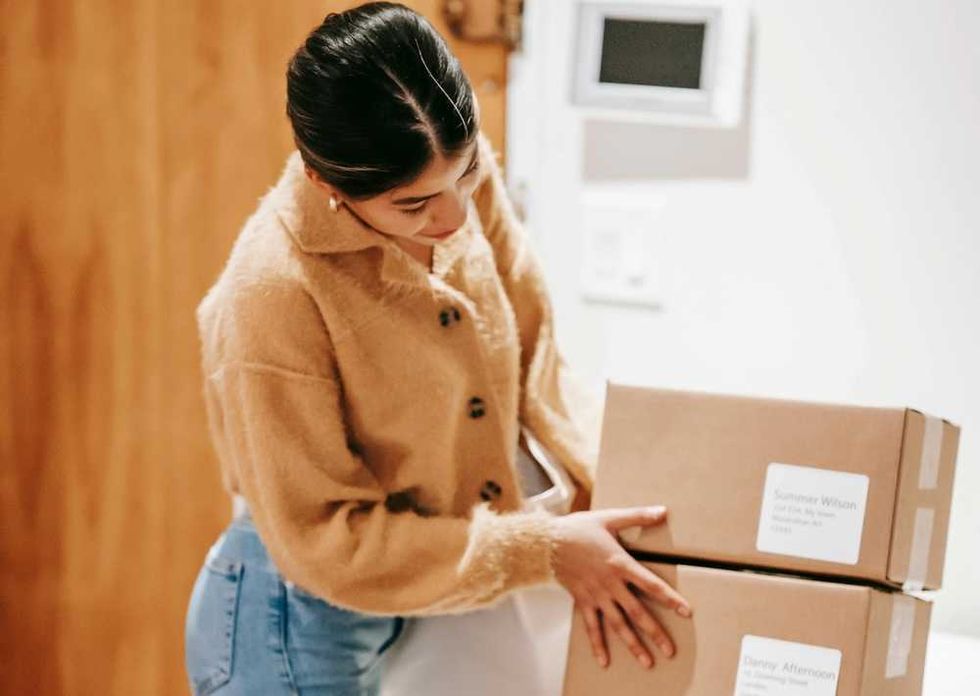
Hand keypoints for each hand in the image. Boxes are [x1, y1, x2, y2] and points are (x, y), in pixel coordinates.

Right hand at [551, 506, 691, 669]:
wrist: (546, 542)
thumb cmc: (578, 528)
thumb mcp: (609, 517)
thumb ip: (637, 516)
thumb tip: (663, 511)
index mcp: (620, 563)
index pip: (651, 584)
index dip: (670, 598)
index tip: (685, 612)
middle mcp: (610, 583)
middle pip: (636, 612)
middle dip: (654, 632)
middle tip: (670, 651)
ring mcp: (596, 595)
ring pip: (617, 624)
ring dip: (632, 644)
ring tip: (646, 661)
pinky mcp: (582, 600)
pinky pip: (591, 626)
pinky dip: (597, 644)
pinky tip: (604, 660)